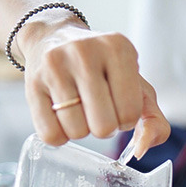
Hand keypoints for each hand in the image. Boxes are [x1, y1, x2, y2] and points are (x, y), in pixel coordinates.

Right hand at [21, 25, 169, 158]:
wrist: (53, 36)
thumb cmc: (102, 69)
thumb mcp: (136, 86)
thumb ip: (153, 120)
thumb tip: (141, 150)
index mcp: (118, 48)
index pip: (130, 113)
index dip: (125, 119)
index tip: (116, 104)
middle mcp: (85, 52)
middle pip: (103, 127)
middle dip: (104, 127)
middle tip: (97, 109)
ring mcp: (55, 66)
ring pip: (76, 132)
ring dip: (81, 130)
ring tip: (78, 108)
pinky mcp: (31, 84)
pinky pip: (50, 135)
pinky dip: (59, 136)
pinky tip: (60, 116)